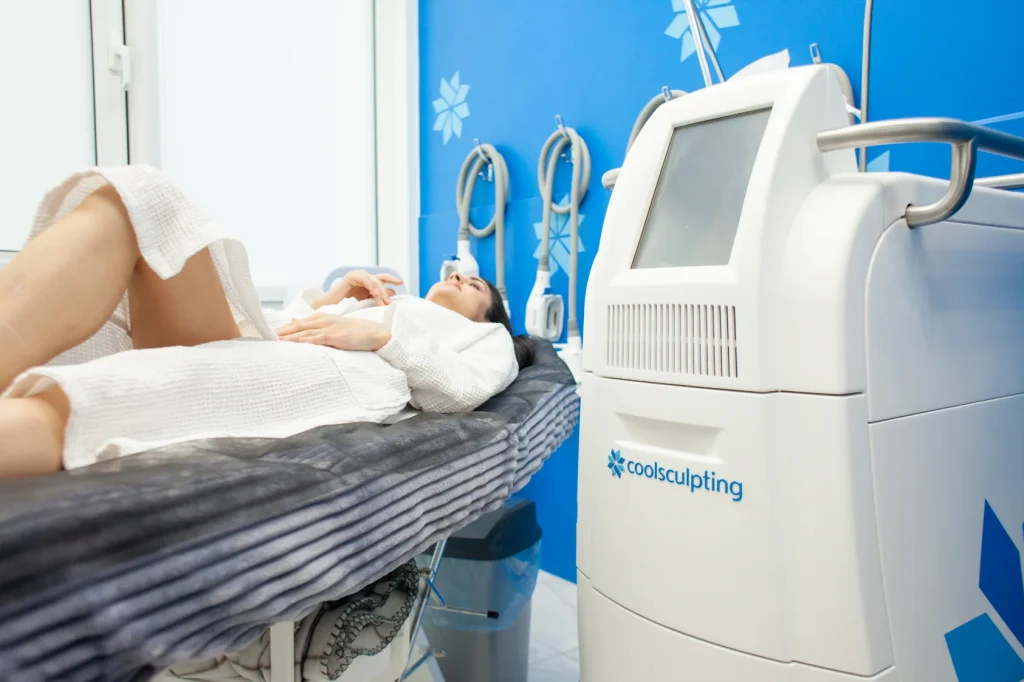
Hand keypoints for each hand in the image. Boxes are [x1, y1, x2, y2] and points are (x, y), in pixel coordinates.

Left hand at [277, 313, 391, 350]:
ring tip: (278, 341)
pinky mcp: (336, 336)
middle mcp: (324, 320)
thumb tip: (296, 321)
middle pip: (299, 326)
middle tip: (269, 336)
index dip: (286, 327)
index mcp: (323, 317)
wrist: (375, 332)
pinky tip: (297, 344)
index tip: (273, 332)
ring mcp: (330, 328)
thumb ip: (316, 324)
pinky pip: (318, 339)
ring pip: (306, 332)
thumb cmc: (356, 330)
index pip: (300, 322)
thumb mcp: (334, 324)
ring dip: (291, 337)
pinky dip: (307, 341)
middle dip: (284, 331)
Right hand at [315, 270, 401, 308]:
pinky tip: (375, 295)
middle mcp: (363, 277)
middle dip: (385, 291)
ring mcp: (356, 275)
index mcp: (367, 282)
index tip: (400, 283)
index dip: (392, 279)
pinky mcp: (350, 277)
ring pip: (374, 280)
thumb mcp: (366, 302)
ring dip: (380, 291)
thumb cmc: (347, 307)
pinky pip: (365, 280)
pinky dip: (372, 287)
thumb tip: (393, 293)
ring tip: (382, 302)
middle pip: (380, 279)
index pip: (382, 278)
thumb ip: (378, 297)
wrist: (329, 308)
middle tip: (388, 302)